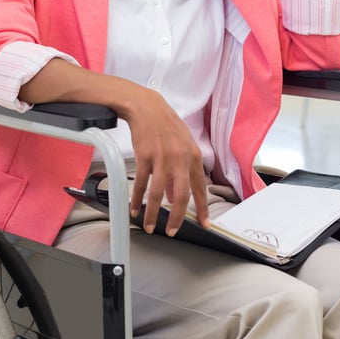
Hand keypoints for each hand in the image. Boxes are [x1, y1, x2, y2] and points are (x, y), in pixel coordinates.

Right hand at [124, 88, 209, 235]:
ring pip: (158, 194)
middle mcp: (180, 158)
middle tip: (172, 231)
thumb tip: (172, 195)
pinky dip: (137, 200)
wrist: (147, 107)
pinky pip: (141, 184)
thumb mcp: (181, 146)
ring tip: (150, 225)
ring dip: (153, 214)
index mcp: (193, 156)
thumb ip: (181, 171)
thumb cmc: (165, 126)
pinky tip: (135, 209)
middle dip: (177, 217)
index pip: (200, 188)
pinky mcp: (145, 156)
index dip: (202, 208)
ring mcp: (162, 157)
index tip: (204, 223)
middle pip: (181, 195)